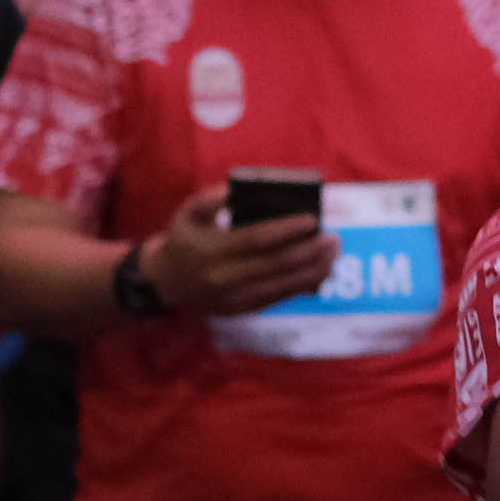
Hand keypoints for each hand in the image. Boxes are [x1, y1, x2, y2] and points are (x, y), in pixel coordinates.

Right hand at [138, 195, 340, 319]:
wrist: (166, 284)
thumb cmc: (183, 240)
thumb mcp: (186, 214)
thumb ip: (208, 200)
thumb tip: (233, 190)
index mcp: (211, 250)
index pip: (257, 239)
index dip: (287, 230)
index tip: (312, 220)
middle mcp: (224, 277)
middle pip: (277, 263)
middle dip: (309, 250)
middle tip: (333, 237)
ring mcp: (235, 297)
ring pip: (283, 285)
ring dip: (314, 269)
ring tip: (333, 253)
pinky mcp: (244, 309)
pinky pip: (280, 298)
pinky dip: (304, 286)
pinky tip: (322, 272)